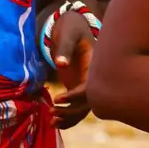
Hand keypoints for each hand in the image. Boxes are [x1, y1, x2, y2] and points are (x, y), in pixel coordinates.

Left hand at [50, 5, 98, 129]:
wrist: (75, 25)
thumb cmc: (72, 27)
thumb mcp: (69, 34)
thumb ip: (65, 48)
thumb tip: (61, 64)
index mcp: (96, 65)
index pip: (89, 87)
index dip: (75, 96)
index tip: (58, 98)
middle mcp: (95, 78)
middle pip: (88, 102)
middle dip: (72, 112)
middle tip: (52, 113)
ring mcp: (88, 83)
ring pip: (83, 108)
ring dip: (70, 118)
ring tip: (52, 122)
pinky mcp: (80, 86)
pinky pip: (78, 105)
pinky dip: (69, 115)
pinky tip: (56, 121)